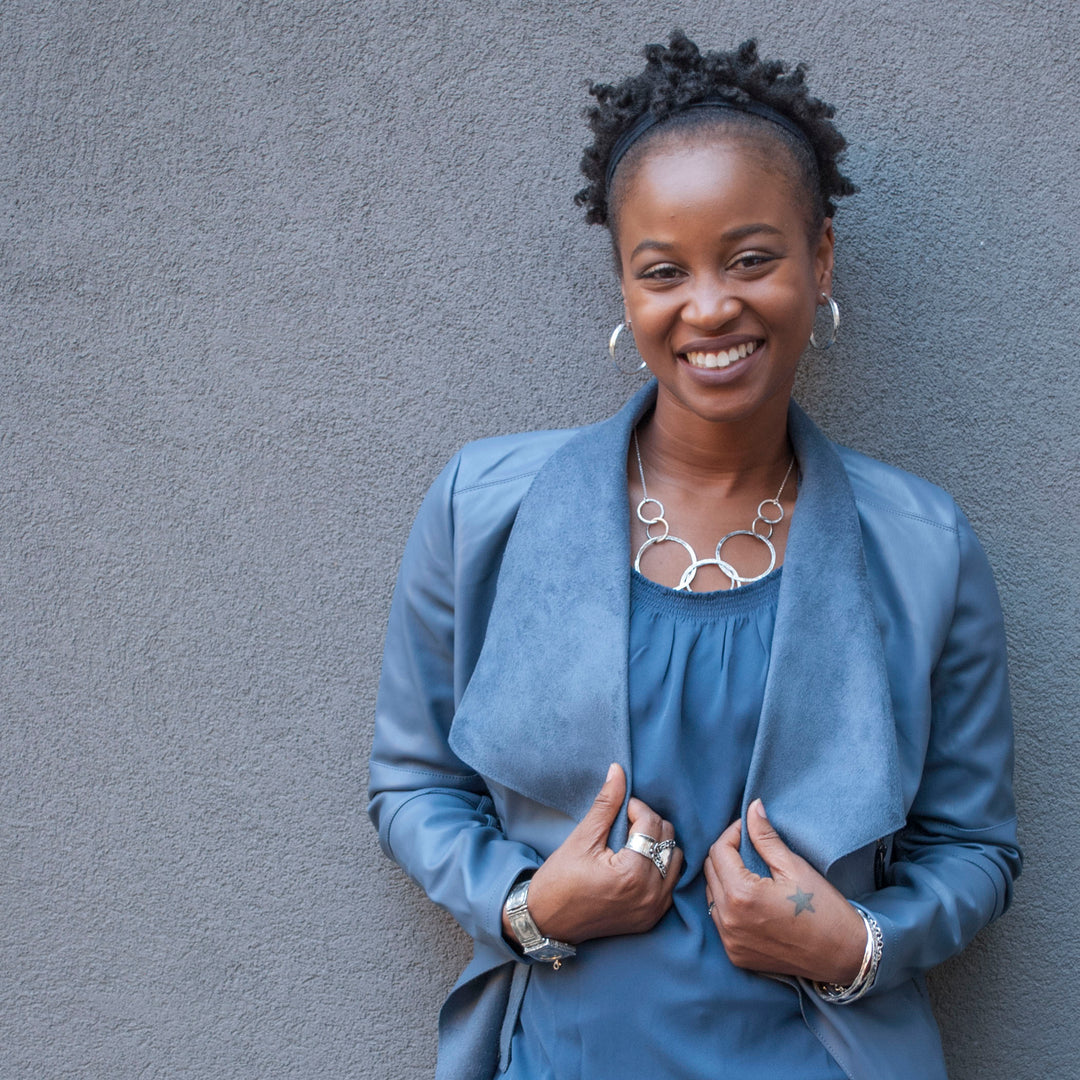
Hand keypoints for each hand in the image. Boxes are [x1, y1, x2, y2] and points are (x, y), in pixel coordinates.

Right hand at [511, 763, 683, 944]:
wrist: (547, 921)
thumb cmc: (559, 880)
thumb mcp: (582, 838)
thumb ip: (606, 803)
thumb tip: (618, 770)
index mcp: (633, 873)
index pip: (651, 824)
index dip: (636, 807)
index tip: (620, 807)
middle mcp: (650, 893)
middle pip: (668, 839)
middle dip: (648, 824)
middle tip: (624, 823)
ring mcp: (654, 909)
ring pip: (674, 859)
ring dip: (658, 844)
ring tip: (633, 841)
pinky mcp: (652, 918)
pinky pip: (671, 882)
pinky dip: (660, 866)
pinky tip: (639, 860)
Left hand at [703, 799, 864, 983]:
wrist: (844, 955)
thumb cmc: (824, 909)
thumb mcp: (794, 867)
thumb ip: (765, 837)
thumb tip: (752, 808)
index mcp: (741, 895)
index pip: (719, 851)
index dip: (733, 834)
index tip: (749, 829)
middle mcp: (728, 920)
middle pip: (711, 871)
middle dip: (727, 854)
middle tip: (750, 848)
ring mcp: (730, 941)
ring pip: (712, 895)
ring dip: (725, 879)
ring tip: (751, 873)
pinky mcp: (736, 955)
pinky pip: (720, 920)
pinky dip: (729, 905)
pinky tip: (751, 899)